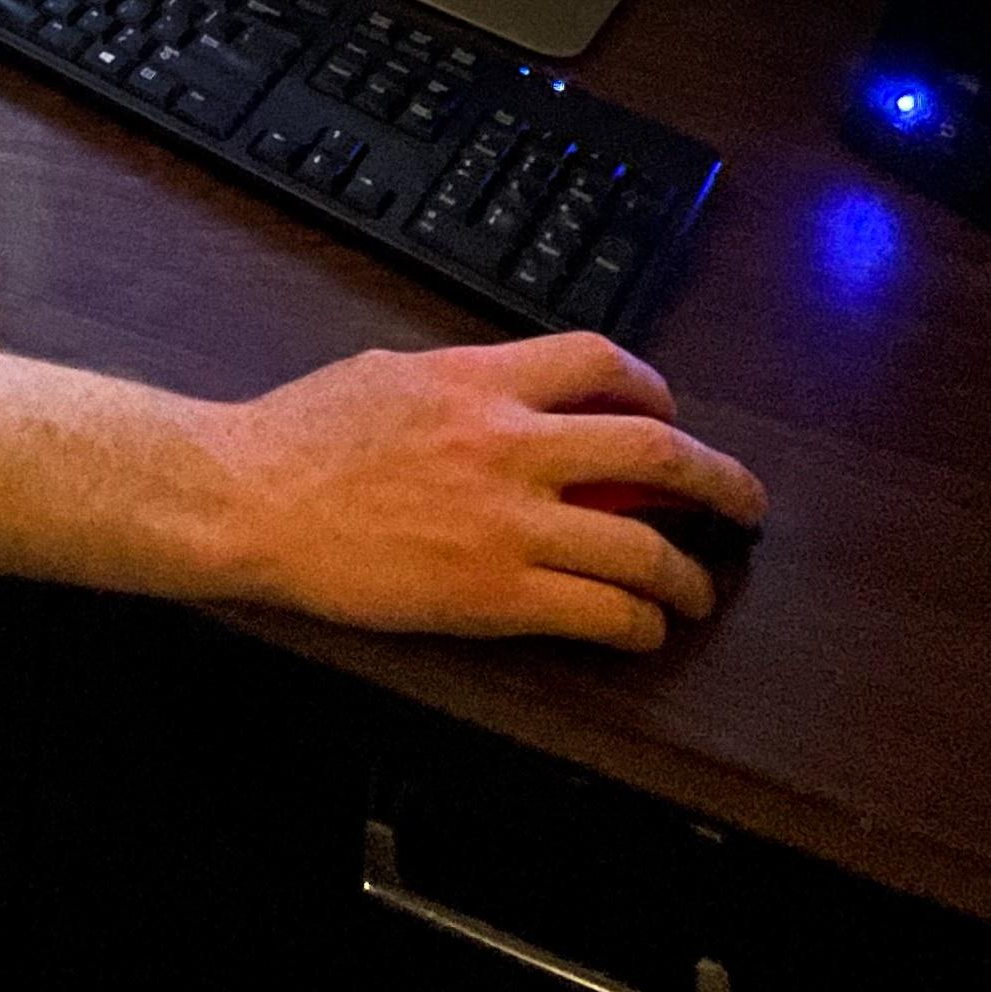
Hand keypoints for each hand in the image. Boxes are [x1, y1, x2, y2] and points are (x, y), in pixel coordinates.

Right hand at [214, 333, 763, 651]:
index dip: (655, 386)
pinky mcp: (492, 592)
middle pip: (656, 449)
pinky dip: (639, 624)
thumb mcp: (389, 375)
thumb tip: (510, 396)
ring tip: (699, 590)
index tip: (669, 411)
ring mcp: (507, 521)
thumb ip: (461, 384)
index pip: (601, 362)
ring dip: (689, 573)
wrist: (246, 497)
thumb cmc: (298, 437)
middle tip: (744, 503)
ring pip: (644, 545)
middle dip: (720, 480)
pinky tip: (644, 630)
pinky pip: (600, 611)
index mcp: (480, 378)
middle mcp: (509, 442)